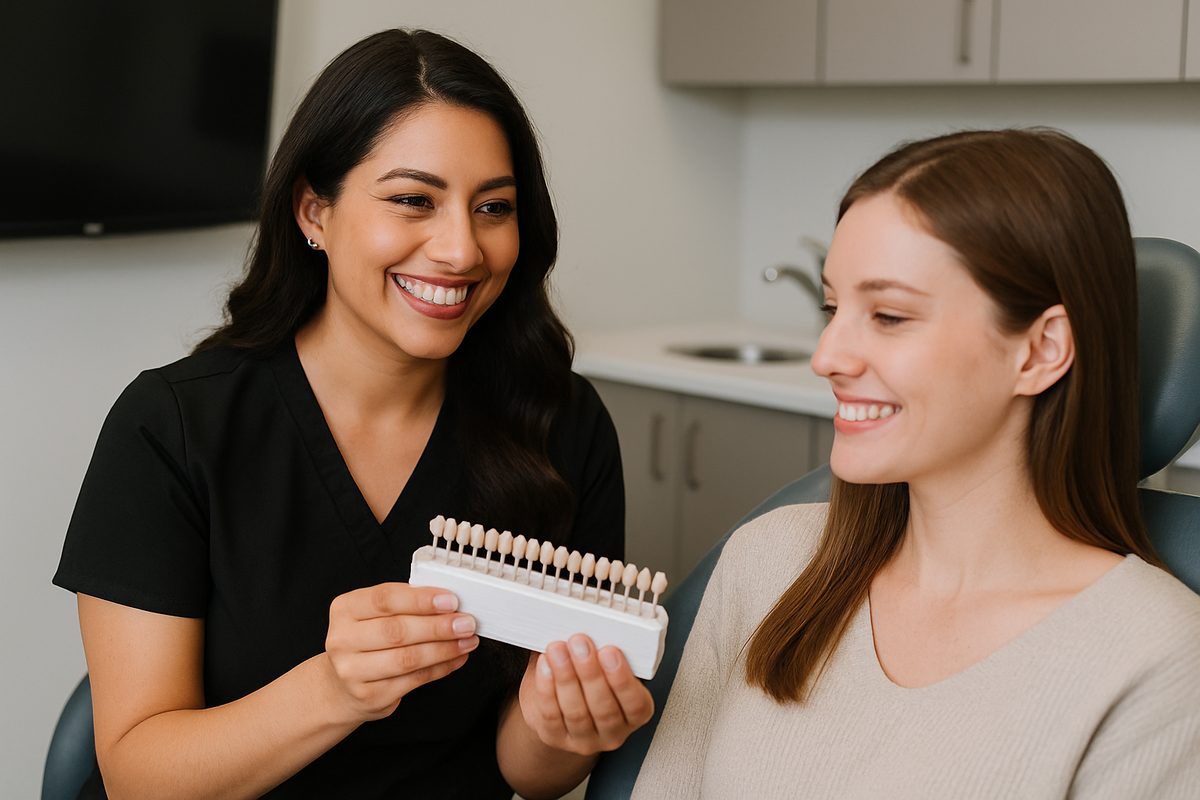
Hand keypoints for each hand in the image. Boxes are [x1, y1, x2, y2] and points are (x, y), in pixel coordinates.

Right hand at [321, 583, 477, 721]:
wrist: (342, 685)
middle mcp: (342, 640)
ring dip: (444, 649)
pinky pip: (414, 680)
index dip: (421, 599)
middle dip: (438, 626)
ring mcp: (353, 671)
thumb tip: (448, 603)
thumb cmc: (366, 640)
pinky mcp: (370, 695)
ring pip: (408, 658)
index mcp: (345, 609)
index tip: (450, 601)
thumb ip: (405, 604)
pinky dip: (441, 668)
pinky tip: (456, 658)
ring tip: (466, 640)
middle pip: (397, 631)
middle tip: (465, 623)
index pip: (384, 599)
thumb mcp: (374, 614)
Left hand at [518, 634, 653, 754]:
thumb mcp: (602, 663)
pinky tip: (544, 666)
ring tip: (557, 649)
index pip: (635, 704)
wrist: (560, 703)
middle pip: (603, 708)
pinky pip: (551, 715)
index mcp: (635, 712)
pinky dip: (546, 688)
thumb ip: (602, 646)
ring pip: (576, 712)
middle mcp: (613, 732)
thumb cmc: (588, 676)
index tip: (610, 650)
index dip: (622, 679)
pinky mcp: (556, 738)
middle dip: (590, 672)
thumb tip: (590, 616)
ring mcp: (585, 739)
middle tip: (579, 642)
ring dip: (565, 677)